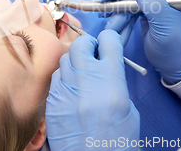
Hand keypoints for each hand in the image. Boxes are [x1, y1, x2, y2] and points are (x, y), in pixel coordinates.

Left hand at [46, 30, 139, 149]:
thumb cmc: (116, 143)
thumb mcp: (128, 109)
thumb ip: (115, 82)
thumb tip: (106, 68)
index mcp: (111, 81)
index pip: (108, 42)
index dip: (110, 39)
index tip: (110, 42)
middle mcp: (85, 80)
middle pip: (81, 44)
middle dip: (89, 45)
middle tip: (94, 54)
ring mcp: (65, 90)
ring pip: (65, 59)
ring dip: (75, 61)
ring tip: (82, 74)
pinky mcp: (53, 101)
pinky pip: (56, 78)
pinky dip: (65, 78)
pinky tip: (72, 90)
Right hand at [94, 0, 180, 84]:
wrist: (177, 68)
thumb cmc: (174, 49)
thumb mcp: (165, 25)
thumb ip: (152, 2)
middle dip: (117, 5)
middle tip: (99, 10)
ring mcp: (158, 4)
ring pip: (130, 4)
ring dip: (118, 16)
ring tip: (109, 28)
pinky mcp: (149, 13)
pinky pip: (130, 13)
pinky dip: (121, 21)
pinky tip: (113, 28)